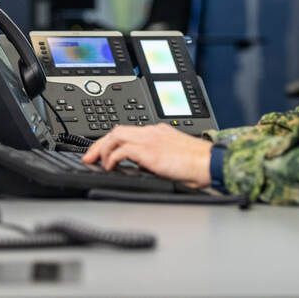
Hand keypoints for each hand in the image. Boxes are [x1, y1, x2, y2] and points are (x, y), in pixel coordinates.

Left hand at [81, 124, 212, 188]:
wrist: (209, 162)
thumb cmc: (197, 164)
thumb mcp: (171, 158)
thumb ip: (154, 158)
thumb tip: (139, 168)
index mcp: (158, 132)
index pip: (127, 131)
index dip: (110, 141)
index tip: (101, 152)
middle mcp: (152, 132)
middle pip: (117, 130)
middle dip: (99, 143)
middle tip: (89, 156)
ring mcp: (151, 139)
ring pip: (116, 135)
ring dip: (102, 149)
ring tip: (97, 162)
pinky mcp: (150, 151)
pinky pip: (122, 149)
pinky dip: (112, 157)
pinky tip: (110, 167)